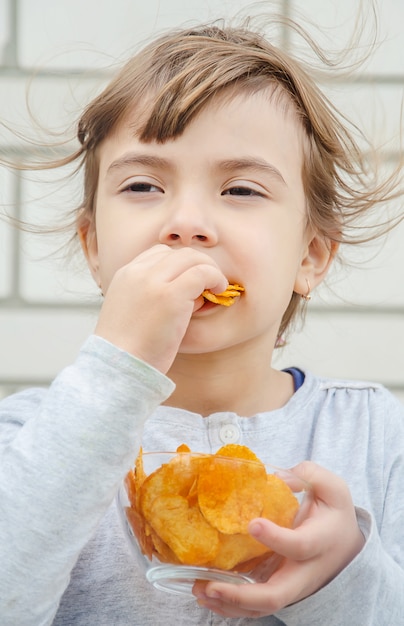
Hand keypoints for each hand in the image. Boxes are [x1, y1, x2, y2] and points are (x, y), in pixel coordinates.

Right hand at [94, 245, 226, 372]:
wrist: (118, 366)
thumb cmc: (129, 349)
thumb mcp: (134, 312)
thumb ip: (156, 296)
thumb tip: (195, 293)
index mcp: (126, 274)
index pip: (159, 253)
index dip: (180, 265)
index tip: (189, 282)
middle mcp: (138, 272)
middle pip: (179, 253)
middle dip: (198, 264)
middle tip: (209, 284)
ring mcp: (154, 282)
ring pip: (193, 258)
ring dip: (210, 270)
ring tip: (217, 288)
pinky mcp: (171, 296)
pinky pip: (203, 273)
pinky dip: (216, 278)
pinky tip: (220, 292)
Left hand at [193, 461, 364, 618]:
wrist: (346, 543)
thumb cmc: (334, 512)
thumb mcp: (330, 486)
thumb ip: (307, 475)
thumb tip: (278, 478)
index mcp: (319, 541)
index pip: (299, 547)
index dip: (276, 538)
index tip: (252, 524)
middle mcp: (305, 571)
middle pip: (276, 595)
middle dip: (241, 595)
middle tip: (211, 585)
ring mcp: (292, 585)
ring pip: (263, 607)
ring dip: (230, 604)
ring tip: (200, 591)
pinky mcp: (281, 589)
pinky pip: (257, 607)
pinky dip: (232, 606)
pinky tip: (208, 596)